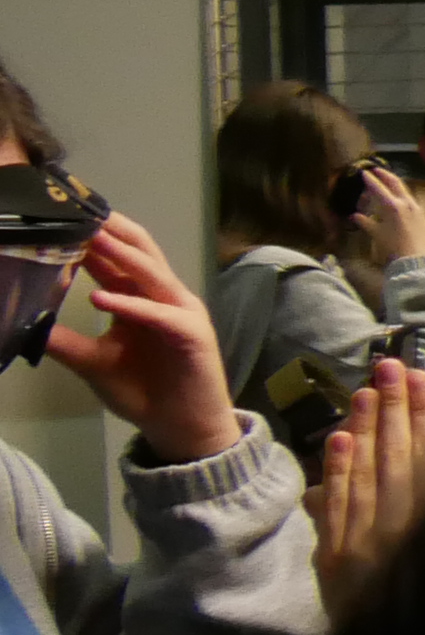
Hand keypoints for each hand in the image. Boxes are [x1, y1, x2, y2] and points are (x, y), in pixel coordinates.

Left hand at [43, 212, 239, 464]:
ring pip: (152, 273)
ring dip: (121, 255)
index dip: (91, 238)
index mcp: (140, 299)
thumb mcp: (92, 362)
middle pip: (141, 250)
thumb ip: (64, 340)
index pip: (115, 259)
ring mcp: (180, 313)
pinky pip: (159, 314)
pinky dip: (131, 304)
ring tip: (90, 238)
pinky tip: (100, 298)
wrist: (182, 426)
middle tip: (78, 208)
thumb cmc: (144, 392)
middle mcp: (163, 297)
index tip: (63, 217)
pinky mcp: (191, 334)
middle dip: (111, 229)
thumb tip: (23, 324)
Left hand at [316, 356, 424, 618]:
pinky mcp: (341, 562)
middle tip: (392, 366)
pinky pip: (340, 509)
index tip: (423, 381)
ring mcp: (373, 546)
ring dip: (369, 430)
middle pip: (402, 460)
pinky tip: (342, 439)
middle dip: (397, 411)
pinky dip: (339, 474)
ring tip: (367, 390)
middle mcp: (411, 533)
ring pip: (370, 476)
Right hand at [347, 170, 424, 262]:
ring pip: (404, 190)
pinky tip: (398, 198)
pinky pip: (410, 199)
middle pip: (395, 183)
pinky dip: (402, 195)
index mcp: (392, 206)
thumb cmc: (392, 247)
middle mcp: (406, 203)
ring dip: (394, 184)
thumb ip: (365, 222)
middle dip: (385, 175)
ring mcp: (416, 208)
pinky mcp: (422, 214)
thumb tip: (354, 216)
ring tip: (386, 181)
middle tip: (376, 170)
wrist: (415, 259)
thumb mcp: (376, 233)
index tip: (364, 173)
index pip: (379, 188)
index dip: (370, 180)